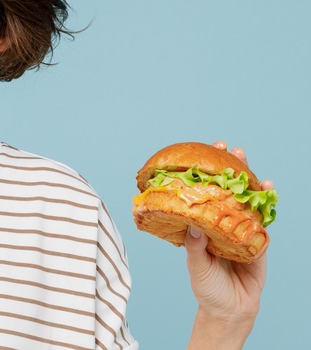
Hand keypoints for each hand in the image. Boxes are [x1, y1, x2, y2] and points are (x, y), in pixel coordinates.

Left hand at [185, 141, 269, 348]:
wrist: (229, 311)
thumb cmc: (207, 287)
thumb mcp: (196, 266)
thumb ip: (194, 246)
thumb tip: (192, 224)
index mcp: (204, 227)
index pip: (205, 195)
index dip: (206, 176)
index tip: (203, 154)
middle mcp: (223, 224)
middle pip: (228, 192)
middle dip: (231, 169)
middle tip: (230, 149)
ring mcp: (242, 230)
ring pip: (247, 200)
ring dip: (249, 180)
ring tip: (248, 161)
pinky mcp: (259, 241)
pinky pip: (263, 219)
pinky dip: (266, 204)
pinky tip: (268, 189)